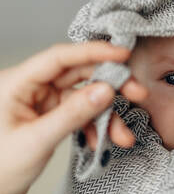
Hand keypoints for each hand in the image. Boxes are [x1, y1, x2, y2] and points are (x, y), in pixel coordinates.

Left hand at [0, 42, 146, 193]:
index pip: (59, 58)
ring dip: (106, 114)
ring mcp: (41, 101)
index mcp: (16, 83)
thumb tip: (105, 91)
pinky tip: (102, 141)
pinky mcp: (50, 115)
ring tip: (122, 135)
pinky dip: (95, 126)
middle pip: (77, 74)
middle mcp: (30, 87)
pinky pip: (81, 113)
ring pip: (84, 96)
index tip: (122, 55)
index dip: (93, 52)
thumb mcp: (38, 141)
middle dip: (109, 85)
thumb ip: (72, 114)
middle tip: (137, 93)